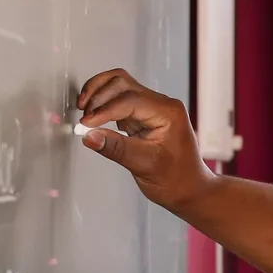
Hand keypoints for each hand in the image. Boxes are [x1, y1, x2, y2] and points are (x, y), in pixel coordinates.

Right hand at [75, 68, 213, 211]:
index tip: (86, 123)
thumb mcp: (145, 165)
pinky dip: (103, 104)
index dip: (103, 110)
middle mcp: (161, 104)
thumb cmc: (176, 179)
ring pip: (119, 86)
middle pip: (122, 83)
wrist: (189, 189)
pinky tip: (93, 117)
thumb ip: (116, 148)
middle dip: (98, 95)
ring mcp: (152, 108)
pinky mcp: (142, 116)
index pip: (129, 100)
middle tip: (83, 117)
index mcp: (168, 112)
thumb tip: (90, 136)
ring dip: (99, 95)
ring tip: (84, 112)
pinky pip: (119, 100)